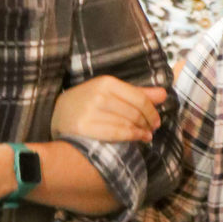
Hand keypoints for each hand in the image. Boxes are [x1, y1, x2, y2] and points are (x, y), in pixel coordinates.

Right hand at [50, 78, 165, 143]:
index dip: (151, 111)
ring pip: (127, 124)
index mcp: (106, 82)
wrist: (58, 114)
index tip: (156, 119)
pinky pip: (116, 134)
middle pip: (134, 112)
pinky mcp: (84, 128)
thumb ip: (137, 93)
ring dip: (141, 131)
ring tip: (146, 135)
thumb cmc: (88, 102)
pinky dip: (132, 137)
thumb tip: (164, 94)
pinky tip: (138, 138)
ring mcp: (90, 112)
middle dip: (148, 122)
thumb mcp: (110, 92)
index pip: (138, 97)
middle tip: (152, 129)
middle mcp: (99, 95)